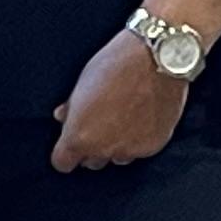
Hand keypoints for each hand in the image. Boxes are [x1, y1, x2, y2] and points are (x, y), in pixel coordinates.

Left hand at [50, 33, 189, 172]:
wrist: (158, 58)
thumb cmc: (116, 66)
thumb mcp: (83, 83)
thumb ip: (72, 108)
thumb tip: (64, 117)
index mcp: (79, 136)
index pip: (63, 163)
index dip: (65, 153)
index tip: (71, 142)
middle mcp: (103, 149)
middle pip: (91, 162)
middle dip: (92, 147)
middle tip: (100, 123)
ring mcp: (130, 150)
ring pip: (117, 158)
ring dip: (116, 144)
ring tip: (124, 118)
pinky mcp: (153, 146)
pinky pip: (140, 151)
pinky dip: (139, 139)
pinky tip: (142, 117)